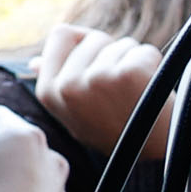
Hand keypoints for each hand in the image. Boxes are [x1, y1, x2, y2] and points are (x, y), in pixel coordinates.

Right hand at [31, 22, 168, 159]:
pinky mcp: (128, 75)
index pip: (61, 35)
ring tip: (136, 95)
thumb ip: (57, 85)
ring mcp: (97, 79)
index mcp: (49, 92)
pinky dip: (154, 66)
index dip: (84, 41)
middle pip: (95, 38)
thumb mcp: (76, 114)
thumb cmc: (117, 131)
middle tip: (122, 89)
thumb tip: (35, 63)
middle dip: (113, 54)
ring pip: (123, 44)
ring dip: (135, 62)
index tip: (99, 58)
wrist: (156, 156)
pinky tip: (151, 91)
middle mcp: (68, 85)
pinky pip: (145, 51)